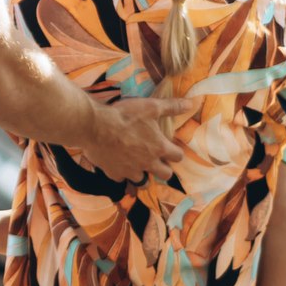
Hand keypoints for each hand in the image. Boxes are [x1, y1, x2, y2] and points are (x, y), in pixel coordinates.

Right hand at [79, 96, 194, 183]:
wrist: (95, 126)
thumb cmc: (124, 116)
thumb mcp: (150, 107)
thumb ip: (171, 107)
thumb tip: (191, 104)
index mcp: (159, 148)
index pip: (178, 157)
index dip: (176, 153)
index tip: (171, 149)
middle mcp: (147, 163)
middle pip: (165, 175)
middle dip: (164, 169)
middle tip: (157, 161)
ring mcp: (130, 170)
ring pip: (142, 181)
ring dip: (142, 174)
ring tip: (137, 165)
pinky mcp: (113, 172)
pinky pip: (120, 178)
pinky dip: (120, 173)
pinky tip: (117, 164)